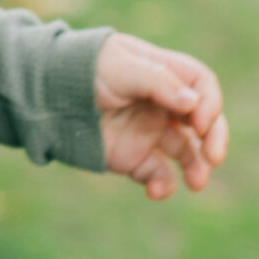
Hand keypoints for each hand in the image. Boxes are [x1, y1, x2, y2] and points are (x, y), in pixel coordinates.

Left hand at [95, 33, 227, 200]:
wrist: (44, 94)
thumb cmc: (82, 69)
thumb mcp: (119, 67)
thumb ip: (157, 81)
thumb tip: (193, 102)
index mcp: (163, 74)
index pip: (202, 85)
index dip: (209, 103)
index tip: (200, 122)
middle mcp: (162, 104)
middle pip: (203, 122)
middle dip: (214, 140)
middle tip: (215, 158)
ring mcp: (148, 131)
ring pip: (187, 152)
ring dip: (197, 167)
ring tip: (197, 183)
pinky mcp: (132, 157)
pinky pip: (158, 175)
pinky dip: (163, 185)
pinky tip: (157, 191)